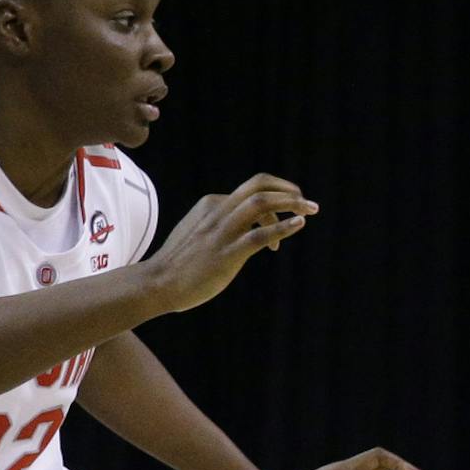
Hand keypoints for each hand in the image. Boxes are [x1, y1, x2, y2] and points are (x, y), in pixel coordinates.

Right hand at [148, 174, 320, 312]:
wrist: (158, 282)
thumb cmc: (182, 263)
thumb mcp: (202, 234)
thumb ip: (222, 226)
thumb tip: (247, 229)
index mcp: (212, 204)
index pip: (252, 189)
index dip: (277, 197)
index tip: (292, 210)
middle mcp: (218, 211)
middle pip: (259, 186)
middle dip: (289, 191)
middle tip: (309, 203)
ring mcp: (221, 231)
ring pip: (261, 204)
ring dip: (291, 204)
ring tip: (311, 210)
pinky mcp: (226, 253)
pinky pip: (258, 235)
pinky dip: (283, 228)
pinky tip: (299, 224)